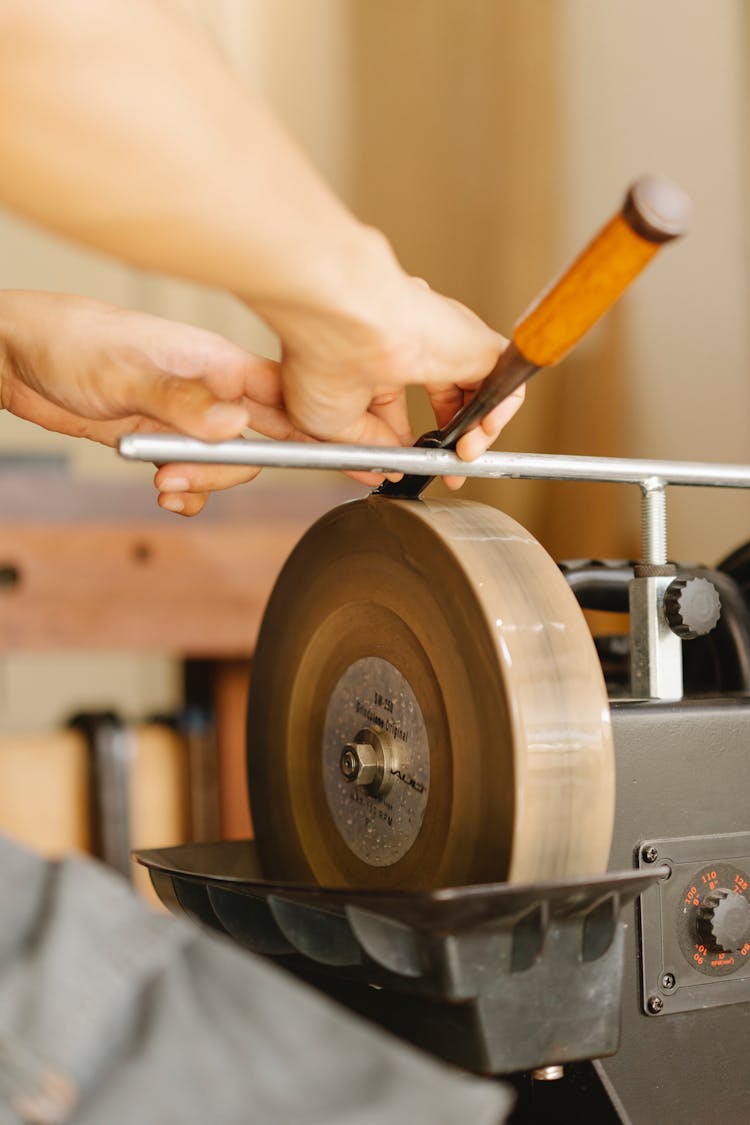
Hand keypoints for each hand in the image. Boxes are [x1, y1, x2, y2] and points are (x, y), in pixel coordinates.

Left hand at [0, 291, 406, 515]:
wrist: (19, 356)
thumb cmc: (71, 342)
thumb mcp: (124, 372)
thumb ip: (183, 400)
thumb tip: (233, 425)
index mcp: (224, 366)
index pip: (296, 398)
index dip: (337, 427)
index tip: (375, 454)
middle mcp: (216, 391)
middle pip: (271, 439)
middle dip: (247, 467)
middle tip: (205, 480)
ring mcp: (193, 416)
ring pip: (233, 462)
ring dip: (203, 481)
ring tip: (162, 482)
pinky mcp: (168, 438)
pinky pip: (199, 476)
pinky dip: (188, 492)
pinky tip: (166, 492)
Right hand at [255, 236, 523, 489]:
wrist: (348, 323)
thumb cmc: (324, 358)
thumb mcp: (334, 428)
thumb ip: (369, 451)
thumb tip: (392, 469)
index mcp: (370, 367)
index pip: (398, 413)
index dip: (411, 446)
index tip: (411, 470)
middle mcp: (409, 352)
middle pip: (446, 403)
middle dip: (450, 444)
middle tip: (450, 471)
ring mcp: (444, 346)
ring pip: (478, 393)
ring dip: (475, 435)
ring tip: (462, 459)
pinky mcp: (474, 343)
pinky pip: (506, 380)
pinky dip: (502, 412)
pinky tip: (480, 437)